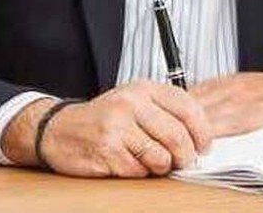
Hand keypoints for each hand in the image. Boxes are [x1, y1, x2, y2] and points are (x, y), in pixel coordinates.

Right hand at [3, 80, 212, 176]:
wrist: (59, 129)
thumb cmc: (104, 118)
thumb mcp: (136, 103)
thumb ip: (167, 113)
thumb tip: (202, 137)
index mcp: (143, 88)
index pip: (188, 108)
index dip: (202, 132)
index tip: (203, 146)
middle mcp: (131, 103)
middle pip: (178, 137)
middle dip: (184, 156)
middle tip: (180, 161)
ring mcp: (117, 126)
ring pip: (161, 158)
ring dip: (159, 166)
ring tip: (148, 160)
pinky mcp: (107, 149)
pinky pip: (138, 171)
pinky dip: (137, 173)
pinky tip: (126, 163)